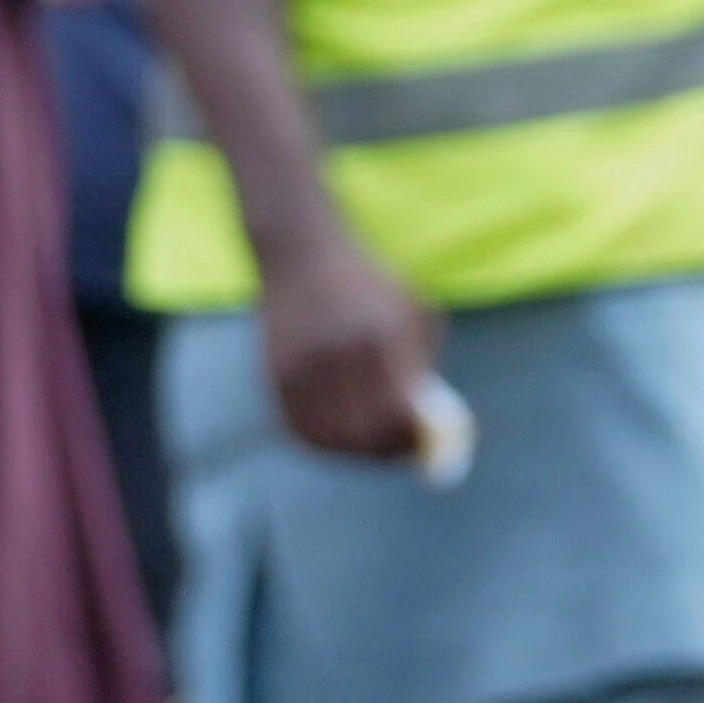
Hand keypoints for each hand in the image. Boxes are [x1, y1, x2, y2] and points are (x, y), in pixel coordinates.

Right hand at [255, 230, 444, 465]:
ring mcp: (301, 364)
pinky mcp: (276, 373)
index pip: (397, 414)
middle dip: (386, 451)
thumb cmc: (368, 281)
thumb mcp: (412, 307)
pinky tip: (339, 435)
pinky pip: (302, 429)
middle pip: (364, 434)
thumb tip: (427, 425)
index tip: (422, 444)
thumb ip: (422, 364)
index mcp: (379, 334)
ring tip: (369, 443)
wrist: (301, 251)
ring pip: (332, 439)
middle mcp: (337, 351)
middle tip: (397, 451)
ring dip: (354, 451)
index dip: (411, 441)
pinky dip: (324, 443)